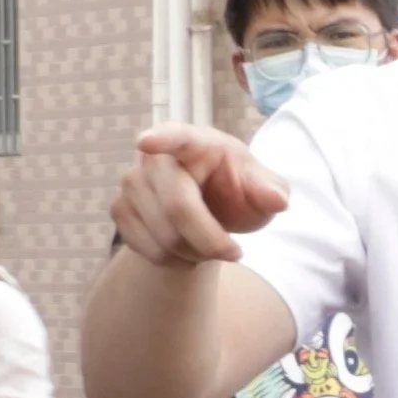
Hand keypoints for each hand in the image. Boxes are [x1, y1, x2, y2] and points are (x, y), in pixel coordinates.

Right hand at [114, 121, 286, 266]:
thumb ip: (271, 191)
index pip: (176, 136)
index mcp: (194, 141)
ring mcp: (132, 183)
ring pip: (165, 236)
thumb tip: (278, 200)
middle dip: (211, 240)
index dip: (161, 139)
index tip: (146, 142)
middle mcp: (155, 159)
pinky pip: (149, 249)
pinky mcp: (120, 210)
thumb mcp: (261, 188)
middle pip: (177, 207)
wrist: (208, 210)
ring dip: (197, 253)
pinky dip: (176, 260)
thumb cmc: (236, 190)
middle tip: (236, 254)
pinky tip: (187, 248)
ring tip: (210, 244)